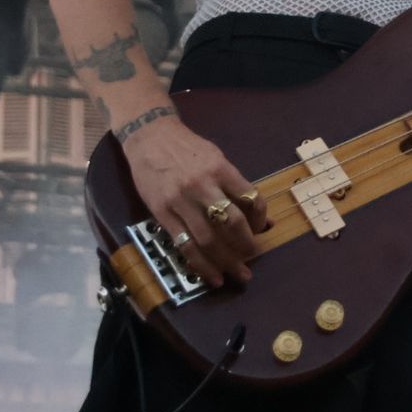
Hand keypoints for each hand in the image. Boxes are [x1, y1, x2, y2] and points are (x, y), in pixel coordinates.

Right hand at [119, 111, 268, 286]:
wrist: (150, 136)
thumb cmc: (187, 148)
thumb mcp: (216, 158)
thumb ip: (236, 186)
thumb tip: (262, 216)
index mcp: (220, 169)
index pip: (251, 199)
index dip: (261, 219)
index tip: (262, 230)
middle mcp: (202, 185)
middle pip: (231, 223)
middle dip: (246, 246)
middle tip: (252, 258)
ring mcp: (180, 201)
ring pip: (208, 240)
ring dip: (226, 262)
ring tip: (237, 274)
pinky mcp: (162, 214)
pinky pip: (184, 244)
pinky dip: (200, 264)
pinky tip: (211, 275)